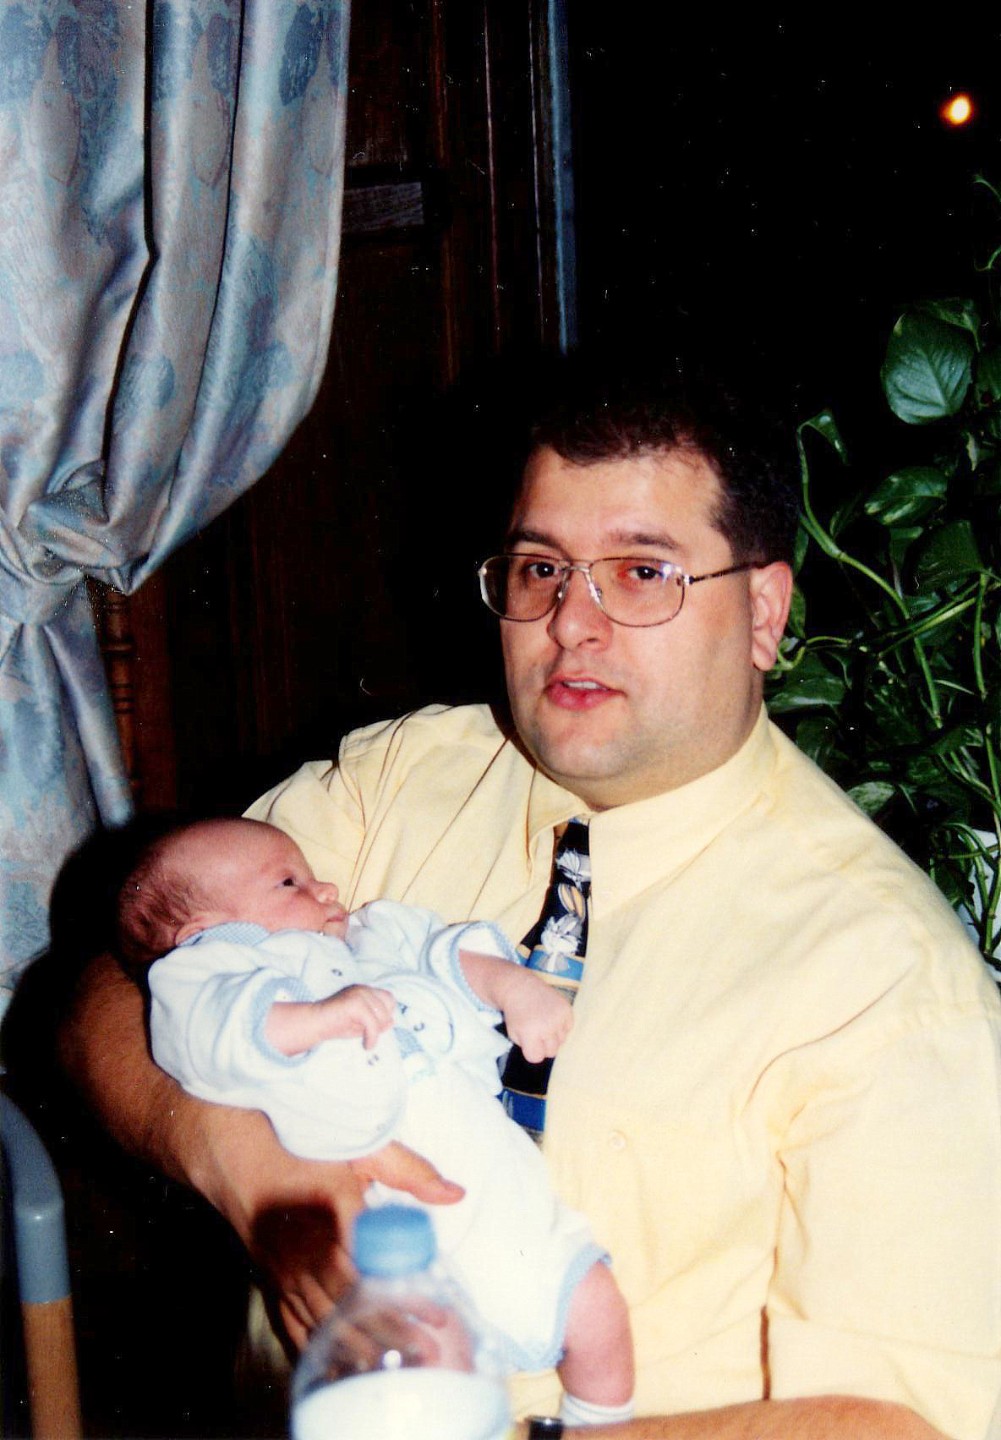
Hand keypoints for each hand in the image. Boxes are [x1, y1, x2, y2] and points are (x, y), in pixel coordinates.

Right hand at [244, 1136, 464, 1349]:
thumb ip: (409, 1171)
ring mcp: (286, 1274)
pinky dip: (318, 1349)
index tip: (437, 1315)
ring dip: (360, 1348)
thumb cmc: (303, 1151)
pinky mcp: (273, 1284)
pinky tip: (339, 1367)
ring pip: (325, 1323)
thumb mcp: (360, 1150)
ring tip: (394, 1366)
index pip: (375, 1272)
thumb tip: (455, 1194)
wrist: (239, 1158)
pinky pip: (294, 1326)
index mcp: (332, 1221)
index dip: (406, 1300)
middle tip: (427, 1353)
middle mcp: (306, 1255)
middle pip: (352, 1306)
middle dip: (391, 1334)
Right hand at [318, 985, 395, 1047]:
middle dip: (382, 1024)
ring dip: (377, 1033)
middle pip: (388, 1006)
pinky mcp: (355, 1003)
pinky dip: (372, 1037)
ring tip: (367, 1042)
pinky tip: (366, 1045)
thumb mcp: (359, 1024)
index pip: (388, 998)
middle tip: (370, 1037)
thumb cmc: (334, 1024)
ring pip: (382, 1016)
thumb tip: (392, 1022)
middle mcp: (363, 989)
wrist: (313, 1023)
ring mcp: (359, 994)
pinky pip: (373, 1023)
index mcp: (364, 990)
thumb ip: (375, 1022)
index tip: (377, 1028)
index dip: (386, 1014)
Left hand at [502, 971, 573, 1062]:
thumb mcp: (513, 1034)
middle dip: (544, 1046)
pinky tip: (552, 1017)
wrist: (520, 987)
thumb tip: (544, 1052)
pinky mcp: (567, 1010)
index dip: (532, 1051)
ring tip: (544, 1023)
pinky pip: (569, 1028)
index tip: (529, 1041)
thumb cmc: (515, 1012)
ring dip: (554, 1036)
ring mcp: (558, 1018)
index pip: (537, 1058)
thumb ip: (528, 1046)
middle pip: (552, 1052)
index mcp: (530, 1034)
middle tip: (538, 1033)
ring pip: (562, 1041)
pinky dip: (562, 1025)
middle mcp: (546, 1027)